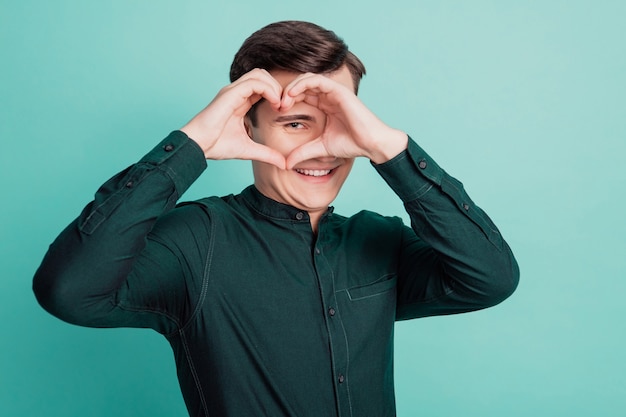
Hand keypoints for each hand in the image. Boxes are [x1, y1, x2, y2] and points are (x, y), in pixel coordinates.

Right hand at [180, 69, 285, 168]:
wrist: (198, 146)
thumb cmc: (216, 146)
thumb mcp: (249, 150)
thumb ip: (267, 154)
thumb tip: (283, 163)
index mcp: (240, 101)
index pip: (262, 87)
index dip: (276, 95)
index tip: (283, 111)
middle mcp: (236, 93)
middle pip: (262, 75)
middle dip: (277, 87)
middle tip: (284, 106)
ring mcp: (233, 91)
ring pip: (259, 74)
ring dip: (274, 87)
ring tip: (279, 105)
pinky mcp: (230, 94)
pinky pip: (254, 82)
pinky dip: (268, 89)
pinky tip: (274, 104)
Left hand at [279, 72, 407, 167]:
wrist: (370, 144)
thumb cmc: (351, 144)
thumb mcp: (319, 148)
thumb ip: (303, 153)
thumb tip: (285, 164)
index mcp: (324, 105)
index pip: (301, 96)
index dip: (287, 101)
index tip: (277, 112)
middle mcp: (328, 96)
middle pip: (301, 85)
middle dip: (286, 93)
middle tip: (276, 105)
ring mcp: (334, 92)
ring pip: (307, 79)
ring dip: (292, 87)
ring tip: (283, 100)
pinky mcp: (339, 91)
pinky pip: (317, 80)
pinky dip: (302, 84)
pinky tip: (291, 94)